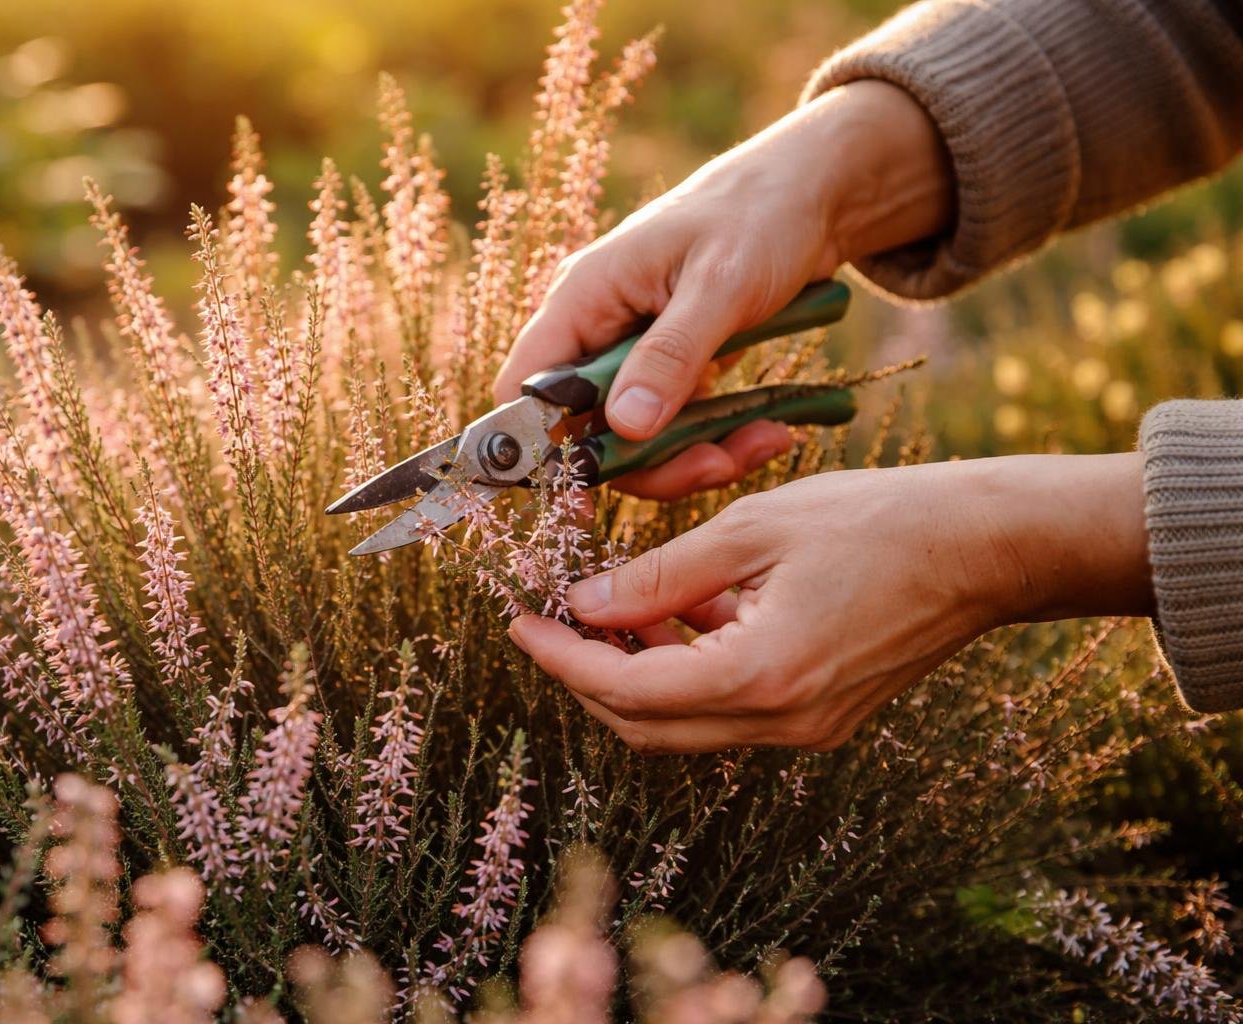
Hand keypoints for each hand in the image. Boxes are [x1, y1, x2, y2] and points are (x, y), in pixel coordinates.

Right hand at [494, 80, 953, 500]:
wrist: (813, 194)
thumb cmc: (759, 215)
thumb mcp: (720, 284)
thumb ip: (670, 356)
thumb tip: (625, 427)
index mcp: (583, 297)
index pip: (524, 388)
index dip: (537, 446)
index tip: (580, 494)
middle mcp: (597, 329)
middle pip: (585, 430)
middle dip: (649, 462)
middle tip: (716, 466)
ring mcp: (634, 352)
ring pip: (637, 438)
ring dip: (695, 455)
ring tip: (763, 442)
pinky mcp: (673, 367)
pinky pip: (677, 425)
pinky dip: (719, 438)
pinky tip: (770, 429)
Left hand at [509, 454, 1153, 753]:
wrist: (987, 549)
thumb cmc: (879, 522)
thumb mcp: (753, 529)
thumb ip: (661, 575)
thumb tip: (587, 603)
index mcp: (760, 679)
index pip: (626, 692)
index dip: (562, 659)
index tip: (521, 622)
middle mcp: (780, 722)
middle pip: (647, 726)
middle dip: (589, 675)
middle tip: (555, 619)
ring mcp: (805, 728)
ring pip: (686, 722)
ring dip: (639, 672)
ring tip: (619, 603)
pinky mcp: (822, 716)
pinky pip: (729, 707)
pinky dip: (691, 667)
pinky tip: (688, 608)